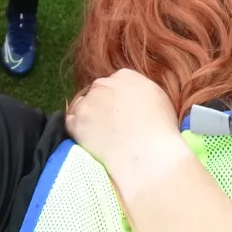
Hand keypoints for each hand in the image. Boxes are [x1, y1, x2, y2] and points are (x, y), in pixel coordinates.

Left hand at [65, 69, 189, 187]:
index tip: (121, 116)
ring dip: (89, 118)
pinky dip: (77, 131)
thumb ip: (141, 94)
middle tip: (110, 128)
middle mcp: (104, 84)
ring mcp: (88, 101)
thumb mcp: (159, 100)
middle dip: (102, 107)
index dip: (117, 101)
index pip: (115, 84)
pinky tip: (91, 142)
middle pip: (98, 92)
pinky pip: (70, 122)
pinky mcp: (76, 120)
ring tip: (101, 138)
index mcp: (127, 76)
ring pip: (83, 106)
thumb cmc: (161, 132)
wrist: (147, 155)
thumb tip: (133, 102)